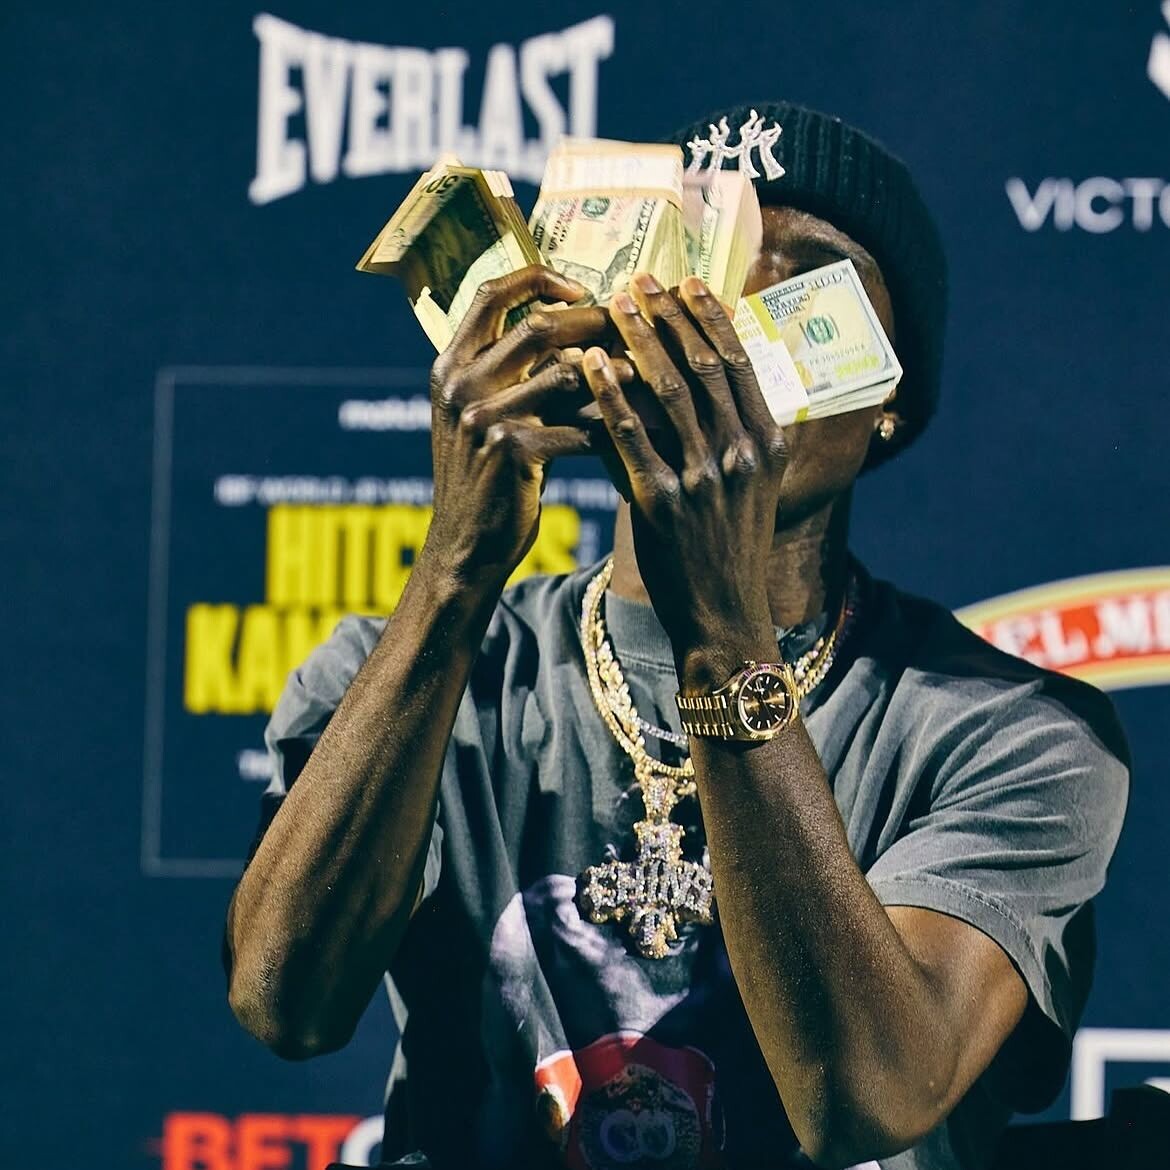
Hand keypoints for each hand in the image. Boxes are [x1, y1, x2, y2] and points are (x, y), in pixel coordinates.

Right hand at [422, 266, 623, 587]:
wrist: (466, 546)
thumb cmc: (487, 479)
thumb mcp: (483, 416)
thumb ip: (514, 373)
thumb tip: (577, 329)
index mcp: (450, 364)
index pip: (492, 293)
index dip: (540, 279)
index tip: (583, 288)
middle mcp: (460, 383)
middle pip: (538, 326)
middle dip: (595, 323)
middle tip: (634, 330)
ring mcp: (481, 416)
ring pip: (567, 374)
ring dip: (615, 373)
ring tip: (649, 375)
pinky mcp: (511, 450)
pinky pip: (578, 425)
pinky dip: (613, 425)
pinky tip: (641, 428)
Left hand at [581, 273, 787, 660]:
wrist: (725, 616)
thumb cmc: (731, 546)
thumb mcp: (753, 485)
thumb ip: (736, 433)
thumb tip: (706, 378)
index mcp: (769, 442)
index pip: (740, 362)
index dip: (709, 318)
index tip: (684, 284)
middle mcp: (743, 454)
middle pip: (704, 365)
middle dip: (670, 316)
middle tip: (640, 279)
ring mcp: (705, 478)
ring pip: (669, 391)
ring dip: (638, 340)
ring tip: (612, 305)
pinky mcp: (663, 504)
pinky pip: (632, 437)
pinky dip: (610, 394)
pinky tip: (588, 364)